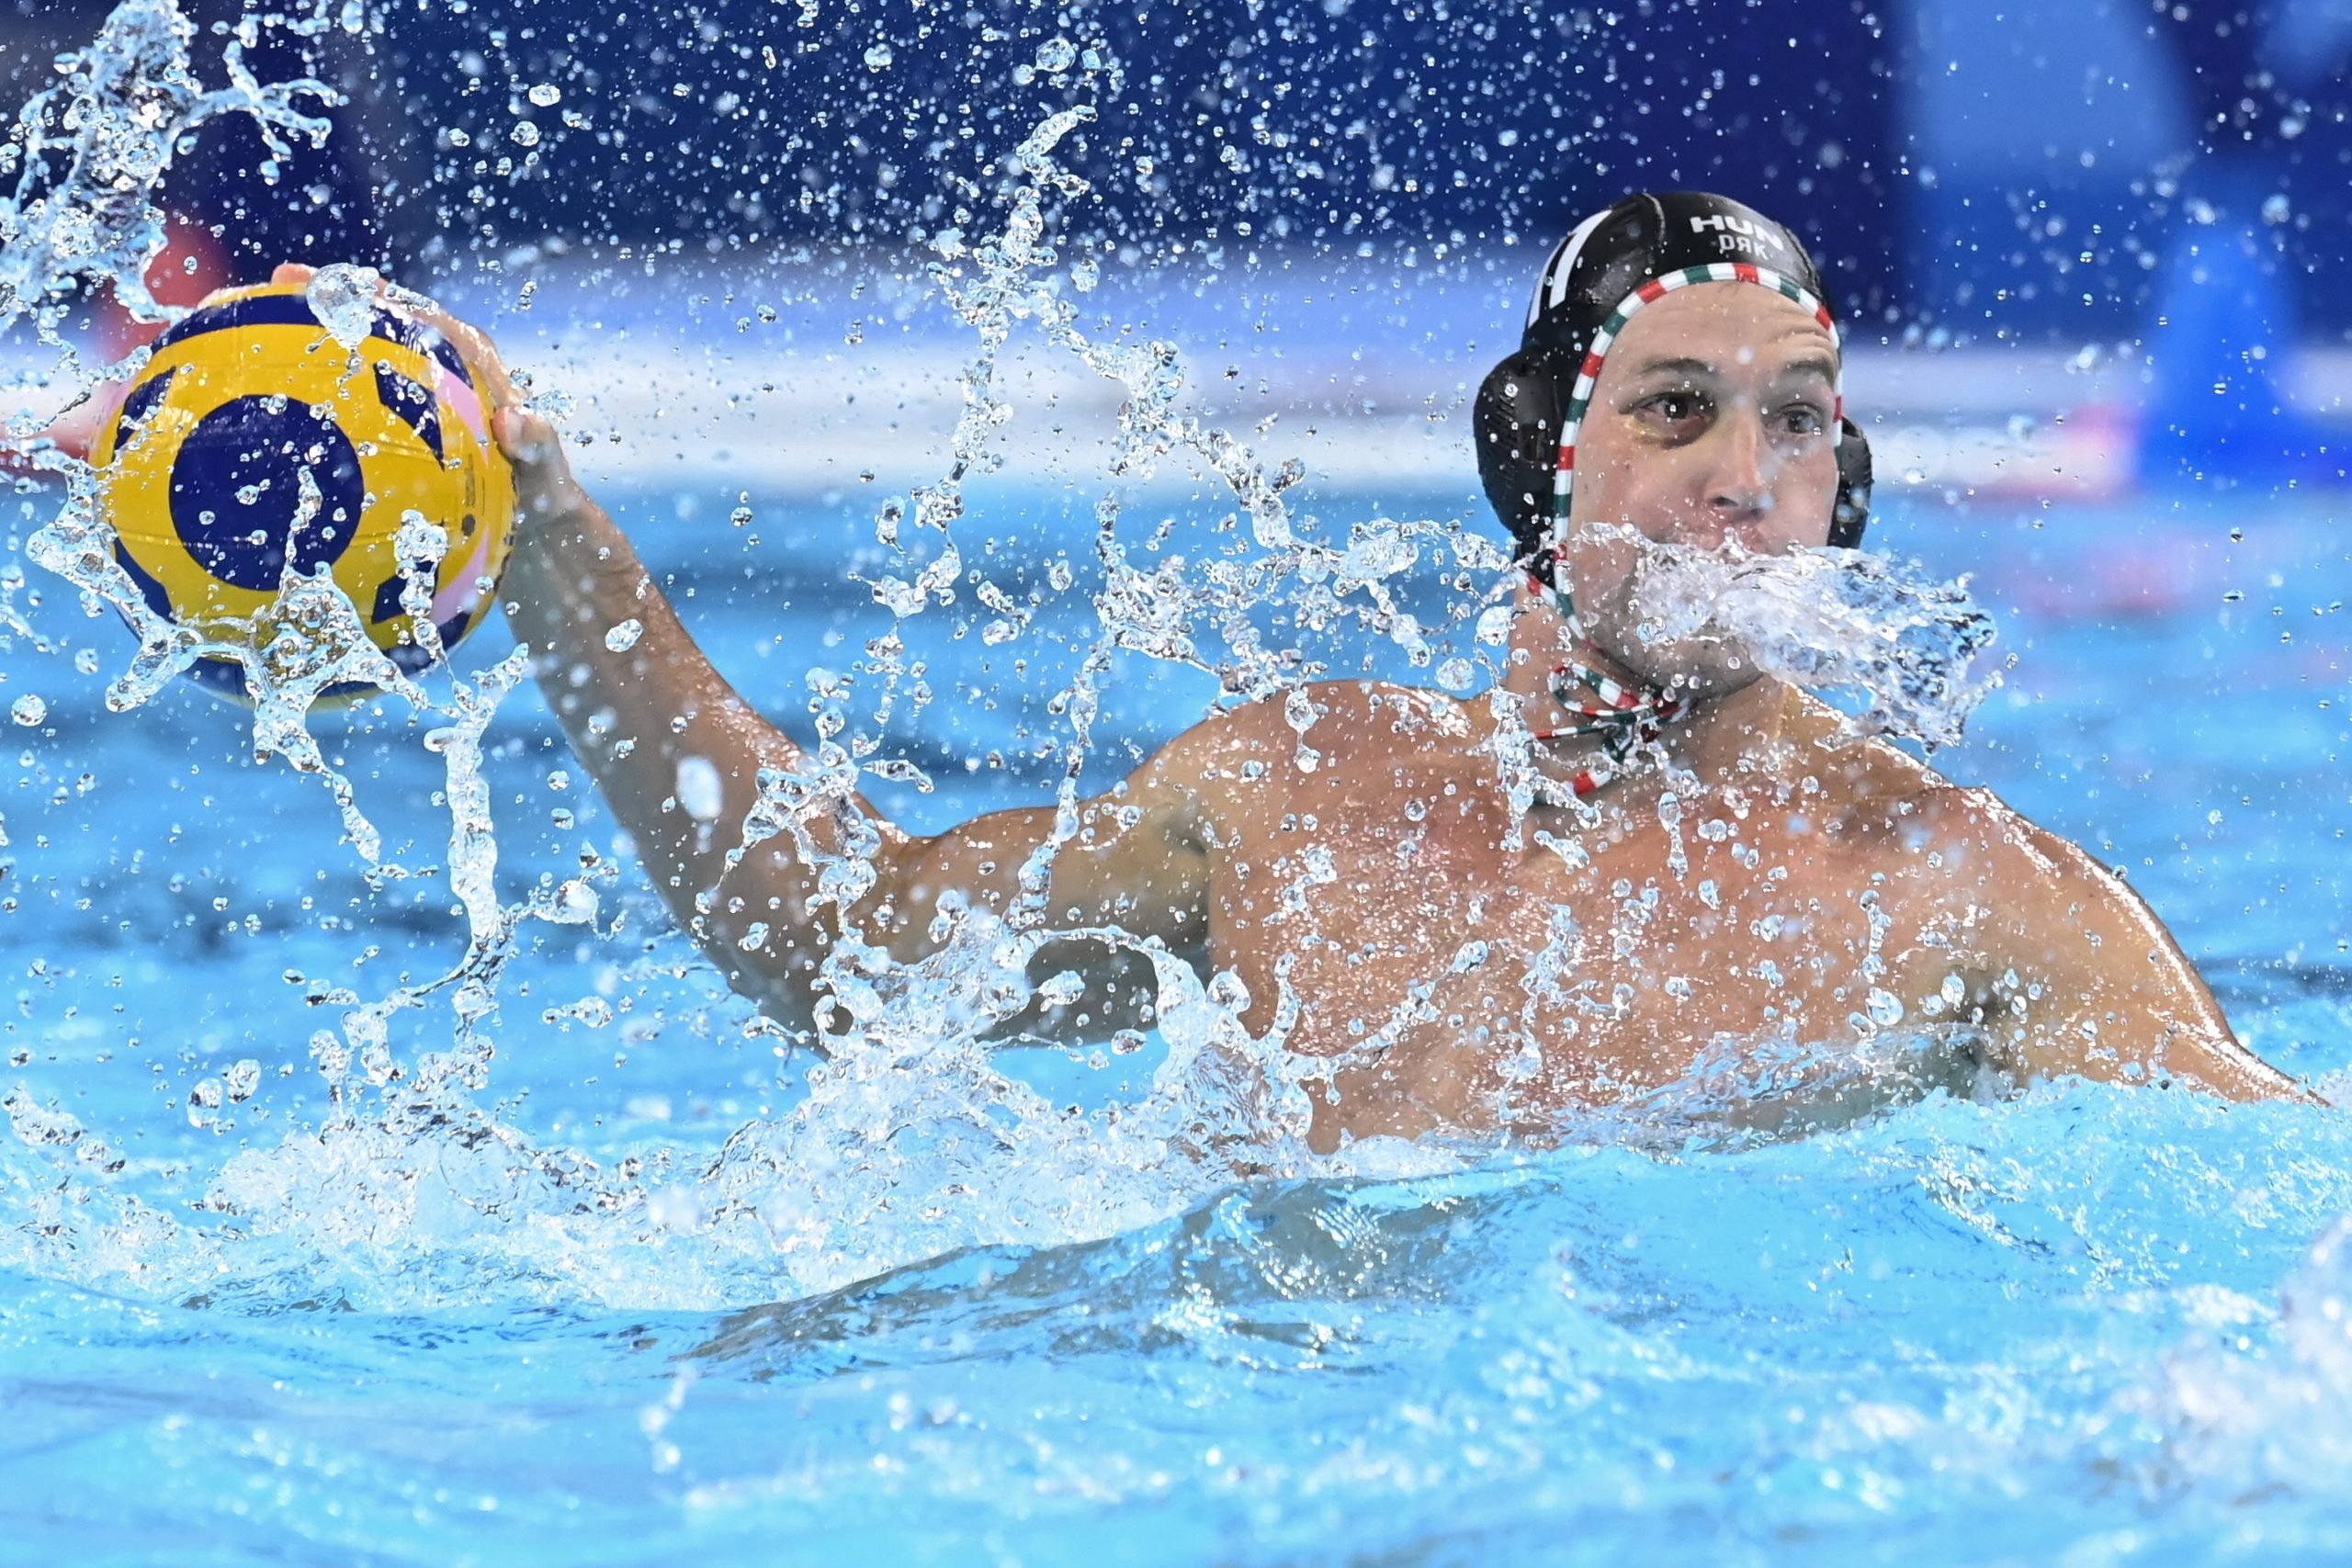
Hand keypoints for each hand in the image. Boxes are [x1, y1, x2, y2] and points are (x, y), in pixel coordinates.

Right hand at [265, 261, 587, 537]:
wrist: (531, 529)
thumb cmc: (542, 497)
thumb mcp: (546, 476)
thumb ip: (538, 448)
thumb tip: (515, 421)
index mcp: (477, 365)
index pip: (427, 318)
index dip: (388, 298)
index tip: (347, 283)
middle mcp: (441, 370)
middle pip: (383, 323)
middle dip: (334, 297)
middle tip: (281, 281)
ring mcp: (414, 398)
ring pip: (362, 357)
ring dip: (316, 338)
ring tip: (258, 319)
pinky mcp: (398, 427)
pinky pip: (354, 404)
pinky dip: (318, 395)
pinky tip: (269, 403)